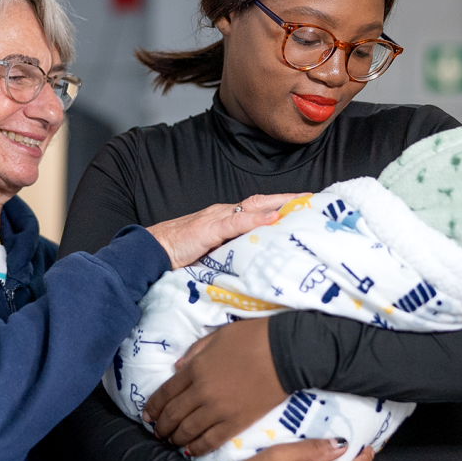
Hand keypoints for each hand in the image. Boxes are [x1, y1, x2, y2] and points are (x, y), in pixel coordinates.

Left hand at [144, 317, 286, 455]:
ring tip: (170, 442)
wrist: (285, 353)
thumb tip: (177, 368)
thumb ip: (195, 352)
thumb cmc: (253, 338)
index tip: (147, 415)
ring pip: (188, 431)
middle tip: (157, 433)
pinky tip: (190, 451)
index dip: (153, 406)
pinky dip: (197, 448)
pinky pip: (210, 440)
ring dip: (175, 439)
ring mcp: (218, 410)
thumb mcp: (218, 336)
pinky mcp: (236, 423)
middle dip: (161, 426)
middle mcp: (201, 392)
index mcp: (195, 369)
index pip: (166, 392)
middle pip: (173, 415)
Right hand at [146, 193, 296, 269]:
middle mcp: (222, 213)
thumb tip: (251, 260)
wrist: (149, 250)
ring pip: (252, 207)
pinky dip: (254, 219)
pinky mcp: (207, 230)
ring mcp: (215, 219)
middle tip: (312, 200)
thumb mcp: (210, 253)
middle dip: (287, 200)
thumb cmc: (176, 254)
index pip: (256, 208)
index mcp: (224, 219)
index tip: (302, 207)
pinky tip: (271, 218)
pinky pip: (234, 222)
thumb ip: (228, 251)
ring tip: (300, 205)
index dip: (279, 205)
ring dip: (277, 205)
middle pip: (260, 202)